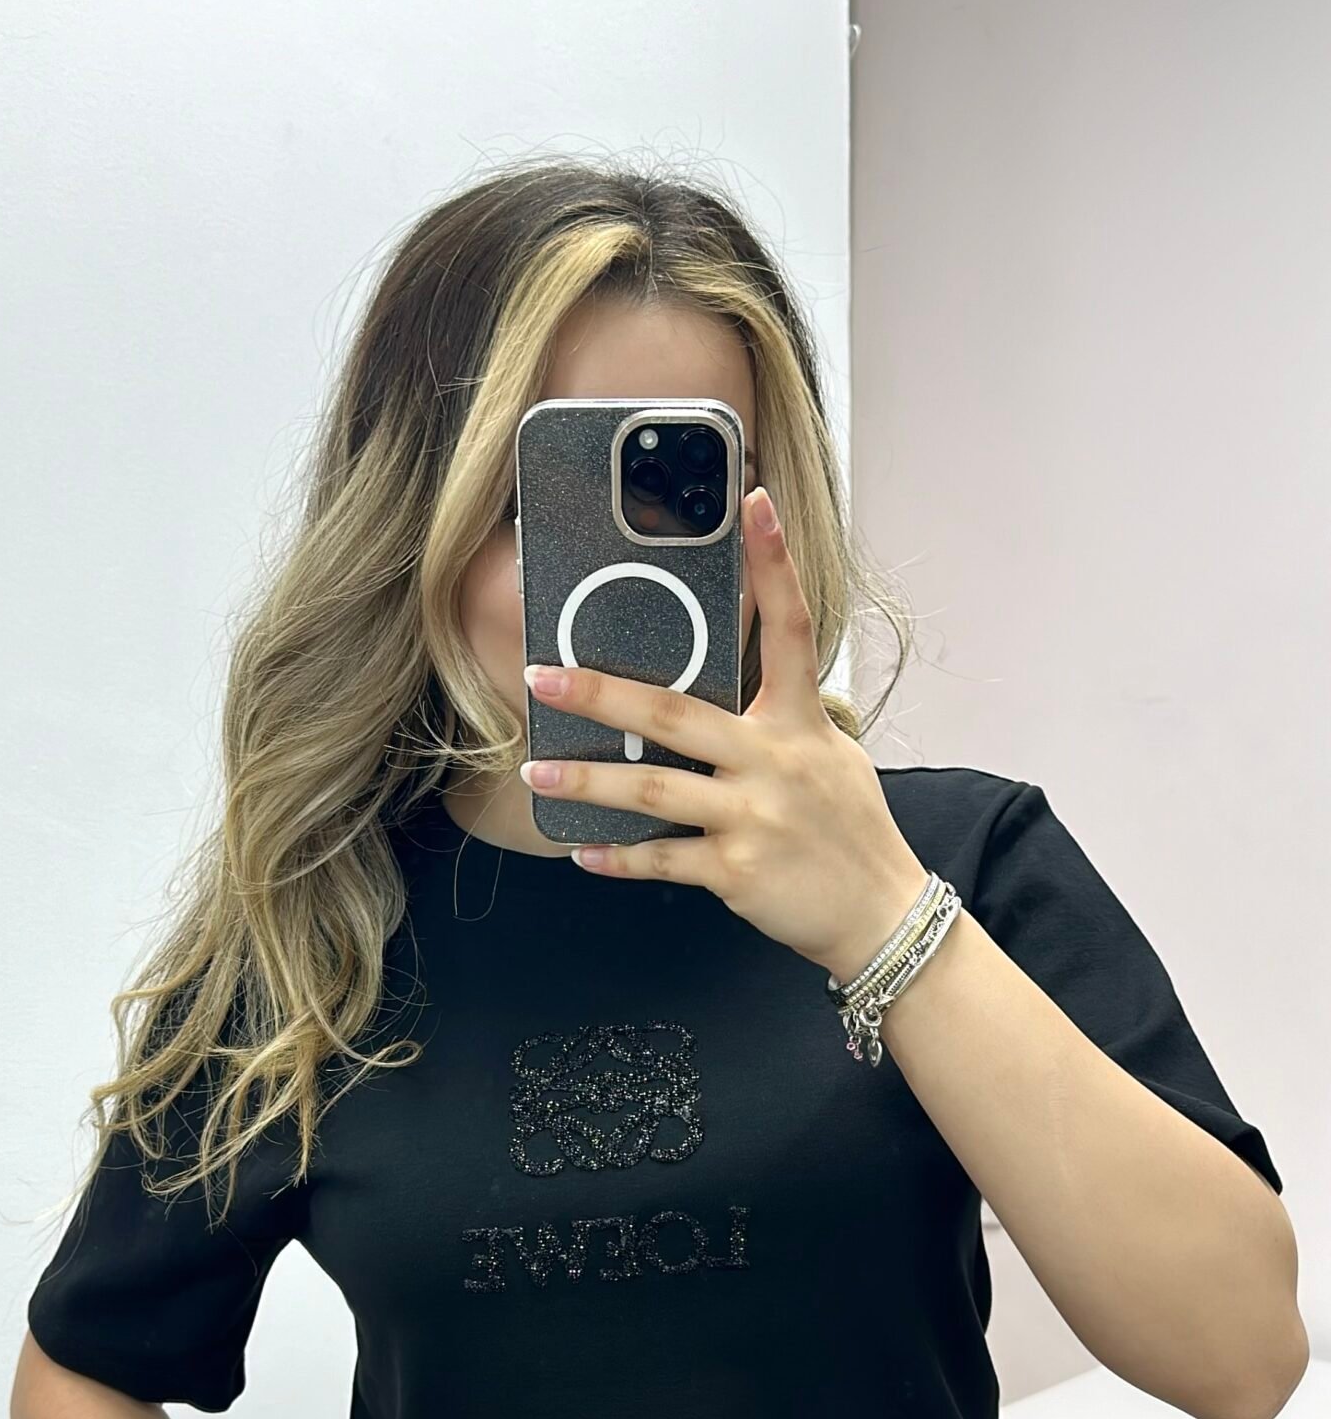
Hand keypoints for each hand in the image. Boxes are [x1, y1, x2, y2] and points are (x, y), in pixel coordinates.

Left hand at [519, 486, 930, 984]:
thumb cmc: (851, 833)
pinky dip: (619, 857)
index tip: (754, 503)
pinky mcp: (738, 869)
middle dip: (603, 692)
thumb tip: (716, 701)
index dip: (774, 563)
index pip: (790, 629)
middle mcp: (775, 761)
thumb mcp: (829, 758)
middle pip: (676, 713)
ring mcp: (754, 816)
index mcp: (801, 723)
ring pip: (654, 789)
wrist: (881, 914)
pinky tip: (583, 851)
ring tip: (537, 769)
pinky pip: (663, 859)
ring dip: (588, 779)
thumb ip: (778, 724)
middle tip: (544, 675)